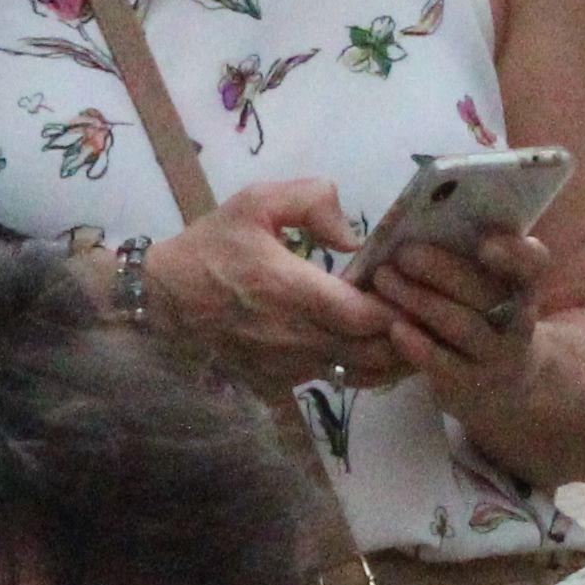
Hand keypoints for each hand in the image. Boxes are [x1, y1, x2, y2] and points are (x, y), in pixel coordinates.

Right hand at [136, 180, 402, 395]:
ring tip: (407, 329)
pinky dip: (361, 367)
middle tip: (423, 308)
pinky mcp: (281, 383)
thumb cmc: (210, 249)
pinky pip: (336, 380)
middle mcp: (296, 338)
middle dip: (407, 334)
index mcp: (292, 291)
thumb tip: (351, 235)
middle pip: (376, 352)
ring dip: (390, 356)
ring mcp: (289, 367)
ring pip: (361, 374)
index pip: (368, 316)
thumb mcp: (254, 202)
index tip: (412, 286)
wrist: (161, 303)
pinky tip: (369, 344)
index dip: (401, 307)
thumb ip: (310, 201)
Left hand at [357, 217, 548, 396]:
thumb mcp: (488, 288)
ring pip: (462, 326)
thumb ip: (465, 258)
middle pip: (485, 292)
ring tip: (384, 280)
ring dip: (421, 300)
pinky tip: (394, 328)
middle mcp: (517, 321)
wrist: (504, 381)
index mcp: (523, 287)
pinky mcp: (469, 385)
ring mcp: (495, 356)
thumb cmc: (483, 317)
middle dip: (441, 269)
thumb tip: (412, 219)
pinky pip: (443, 365)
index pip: (534, 265)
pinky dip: (418, 345)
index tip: (485, 244)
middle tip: (403, 253)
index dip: (515, 254)